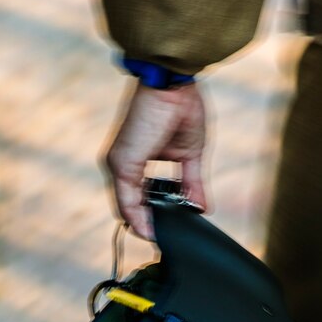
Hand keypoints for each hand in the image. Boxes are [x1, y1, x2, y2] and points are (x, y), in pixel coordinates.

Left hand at [103, 82, 207, 239]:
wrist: (174, 83)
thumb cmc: (181, 108)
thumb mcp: (191, 155)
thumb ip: (192, 184)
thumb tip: (202, 208)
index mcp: (137, 159)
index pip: (140, 196)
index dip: (153, 215)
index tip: (169, 229)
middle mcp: (123, 163)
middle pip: (131, 205)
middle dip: (149, 223)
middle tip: (165, 238)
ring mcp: (119, 163)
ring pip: (127, 207)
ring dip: (144, 225)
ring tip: (160, 237)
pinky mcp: (122, 163)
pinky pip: (127, 200)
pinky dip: (138, 218)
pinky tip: (151, 230)